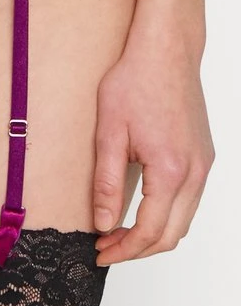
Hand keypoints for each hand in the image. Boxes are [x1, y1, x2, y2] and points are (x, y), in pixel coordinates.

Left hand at [92, 28, 213, 265]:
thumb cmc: (135, 82)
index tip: (101, 253)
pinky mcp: (204, 156)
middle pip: (173, 234)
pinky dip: (167, 214)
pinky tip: (141, 209)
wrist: (165, 52)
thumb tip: (103, 222)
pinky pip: (190, 200)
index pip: (150, 230)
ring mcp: (204, 164)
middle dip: (138, 249)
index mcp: (170, 169)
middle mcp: (195, 172)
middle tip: (107, 248)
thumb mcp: (109, 134)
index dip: (124, 249)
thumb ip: (106, 183)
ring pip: (185, 220)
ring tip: (118, 231)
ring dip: (154, 233)